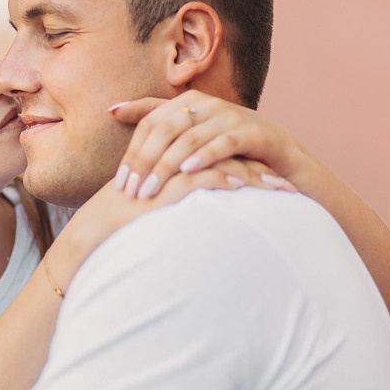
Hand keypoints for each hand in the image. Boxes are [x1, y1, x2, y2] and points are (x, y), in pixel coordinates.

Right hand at [48, 163, 265, 288]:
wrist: (98, 231)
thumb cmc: (129, 226)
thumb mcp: (162, 208)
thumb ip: (186, 199)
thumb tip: (217, 208)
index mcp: (177, 162)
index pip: (223, 158)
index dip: (252, 169)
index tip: (277, 185)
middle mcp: (175, 161)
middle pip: (229, 157)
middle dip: (263, 173)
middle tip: (290, 189)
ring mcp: (169, 171)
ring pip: (222, 165)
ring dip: (255, 179)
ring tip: (281, 193)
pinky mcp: (164, 185)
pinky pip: (201, 179)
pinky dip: (226, 181)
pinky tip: (246, 189)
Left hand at [110, 90, 300, 197]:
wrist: (280, 154)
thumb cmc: (227, 146)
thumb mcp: (189, 131)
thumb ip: (154, 118)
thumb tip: (112, 108)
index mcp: (187, 101)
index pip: (149, 123)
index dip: (133, 152)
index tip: (120, 182)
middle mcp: (206, 103)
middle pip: (165, 129)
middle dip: (145, 162)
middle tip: (132, 191)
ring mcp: (230, 115)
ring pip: (190, 138)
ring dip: (167, 166)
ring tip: (152, 190)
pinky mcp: (253, 132)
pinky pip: (224, 143)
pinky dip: (204, 156)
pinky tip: (188, 173)